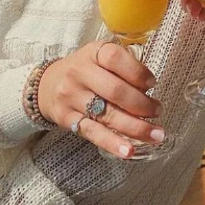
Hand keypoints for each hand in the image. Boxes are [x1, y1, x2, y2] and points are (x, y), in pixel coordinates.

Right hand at [37, 41, 163, 158]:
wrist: (47, 84)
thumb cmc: (85, 70)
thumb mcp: (100, 56)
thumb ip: (124, 65)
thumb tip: (147, 88)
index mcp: (92, 53)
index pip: (116, 59)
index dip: (138, 72)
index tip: (152, 83)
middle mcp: (79, 74)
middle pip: (115, 91)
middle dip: (142, 104)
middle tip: (158, 111)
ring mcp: (72, 98)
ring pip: (107, 115)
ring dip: (136, 127)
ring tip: (156, 134)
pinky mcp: (67, 120)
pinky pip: (93, 133)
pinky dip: (113, 143)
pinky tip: (129, 151)